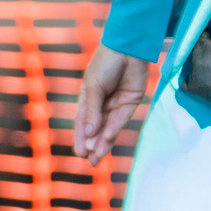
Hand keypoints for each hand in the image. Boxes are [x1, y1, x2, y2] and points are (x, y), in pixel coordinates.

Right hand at [71, 44, 151, 161]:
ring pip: (109, 127)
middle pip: (96, 129)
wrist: (127, 47)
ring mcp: (117, 103)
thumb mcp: (94, 87)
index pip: (83, 122)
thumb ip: (92, 111)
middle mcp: (102, 103)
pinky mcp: (132, 101)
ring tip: (98, 158)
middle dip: (93, 145)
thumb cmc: (105, 63)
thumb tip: (89, 133)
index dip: (81, 138)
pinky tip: (107, 140)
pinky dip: (114, 130)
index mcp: (88, 97)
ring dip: (103, 142)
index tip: (79, 153)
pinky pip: (121, 119)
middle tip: (90, 162)